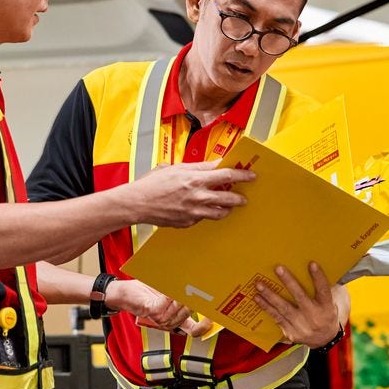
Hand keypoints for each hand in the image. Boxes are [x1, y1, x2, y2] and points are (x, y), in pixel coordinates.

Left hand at [109, 278, 213, 336]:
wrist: (123, 292)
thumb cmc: (146, 292)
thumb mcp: (169, 293)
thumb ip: (184, 293)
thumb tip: (200, 283)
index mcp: (176, 320)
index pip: (194, 331)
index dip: (205, 327)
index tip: (212, 315)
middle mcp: (169, 323)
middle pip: (189, 313)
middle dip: (192, 298)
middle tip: (192, 286)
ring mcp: (160, 319)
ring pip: (179, 308)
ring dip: (179, 295)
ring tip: (177, 285)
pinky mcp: (152, 311)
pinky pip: (166, 303)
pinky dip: (169, 294)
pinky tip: (168, 289)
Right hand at [128, 159, 254, 227]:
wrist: (137, 203)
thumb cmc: (152, 184)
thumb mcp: (175, 168)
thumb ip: (196, 167)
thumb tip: (212, 166)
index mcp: (195, 179)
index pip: (227, 175)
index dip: (242, 175)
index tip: (250, 175)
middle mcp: (197, 196)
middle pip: (229, 197)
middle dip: (239, 197)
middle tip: (243, 197)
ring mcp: (194, 211)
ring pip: (220, 213)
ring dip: (226, 209)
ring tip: (227, 206)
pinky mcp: (188, 222)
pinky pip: (203, 218)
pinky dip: (205, 214)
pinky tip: (202, 210)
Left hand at [253, 262, 340, 347]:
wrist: (323, 339)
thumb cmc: (325, 314)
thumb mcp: (331, 302)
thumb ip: (326, 287)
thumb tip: (316, 267)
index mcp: (327, 307)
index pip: (323, 290)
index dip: (318, 277)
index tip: (312, 264)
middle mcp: (315, 317)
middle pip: (301, 297)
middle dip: (289, 282)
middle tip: (278, 268)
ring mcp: (302, 326)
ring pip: (284, 308)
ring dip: (270, 295)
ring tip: (259, 284)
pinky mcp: (291, 333)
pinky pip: (276, 318)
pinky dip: (266, 307)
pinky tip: (257, 298)